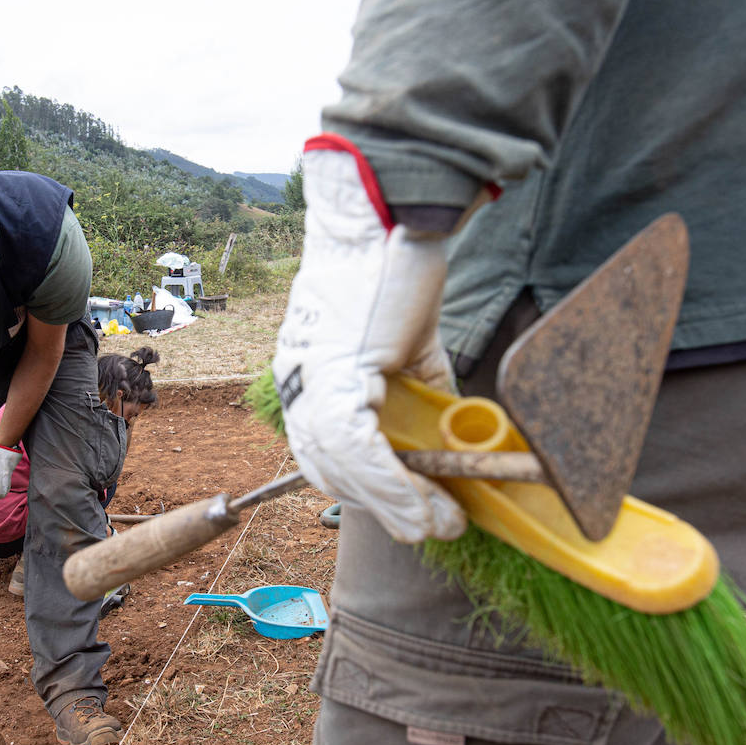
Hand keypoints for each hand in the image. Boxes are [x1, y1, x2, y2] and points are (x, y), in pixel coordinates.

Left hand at [270, 135, 482, 543]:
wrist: (385, 218)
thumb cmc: (393, 270)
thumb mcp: (407, 349)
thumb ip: (418, 394)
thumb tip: (446, 439)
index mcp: (308, 378)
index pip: (326, 453)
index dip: (366, 490)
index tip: (406, 512)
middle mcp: (299, 385)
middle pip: (330, 469)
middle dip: (382, 507)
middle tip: (430, 526)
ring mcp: (312, 382)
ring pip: (346, 468)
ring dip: (398, 505)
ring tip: (440, 522)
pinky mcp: (337, 376)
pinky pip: (361, 450)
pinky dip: (396, 484)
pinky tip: (428, 502)